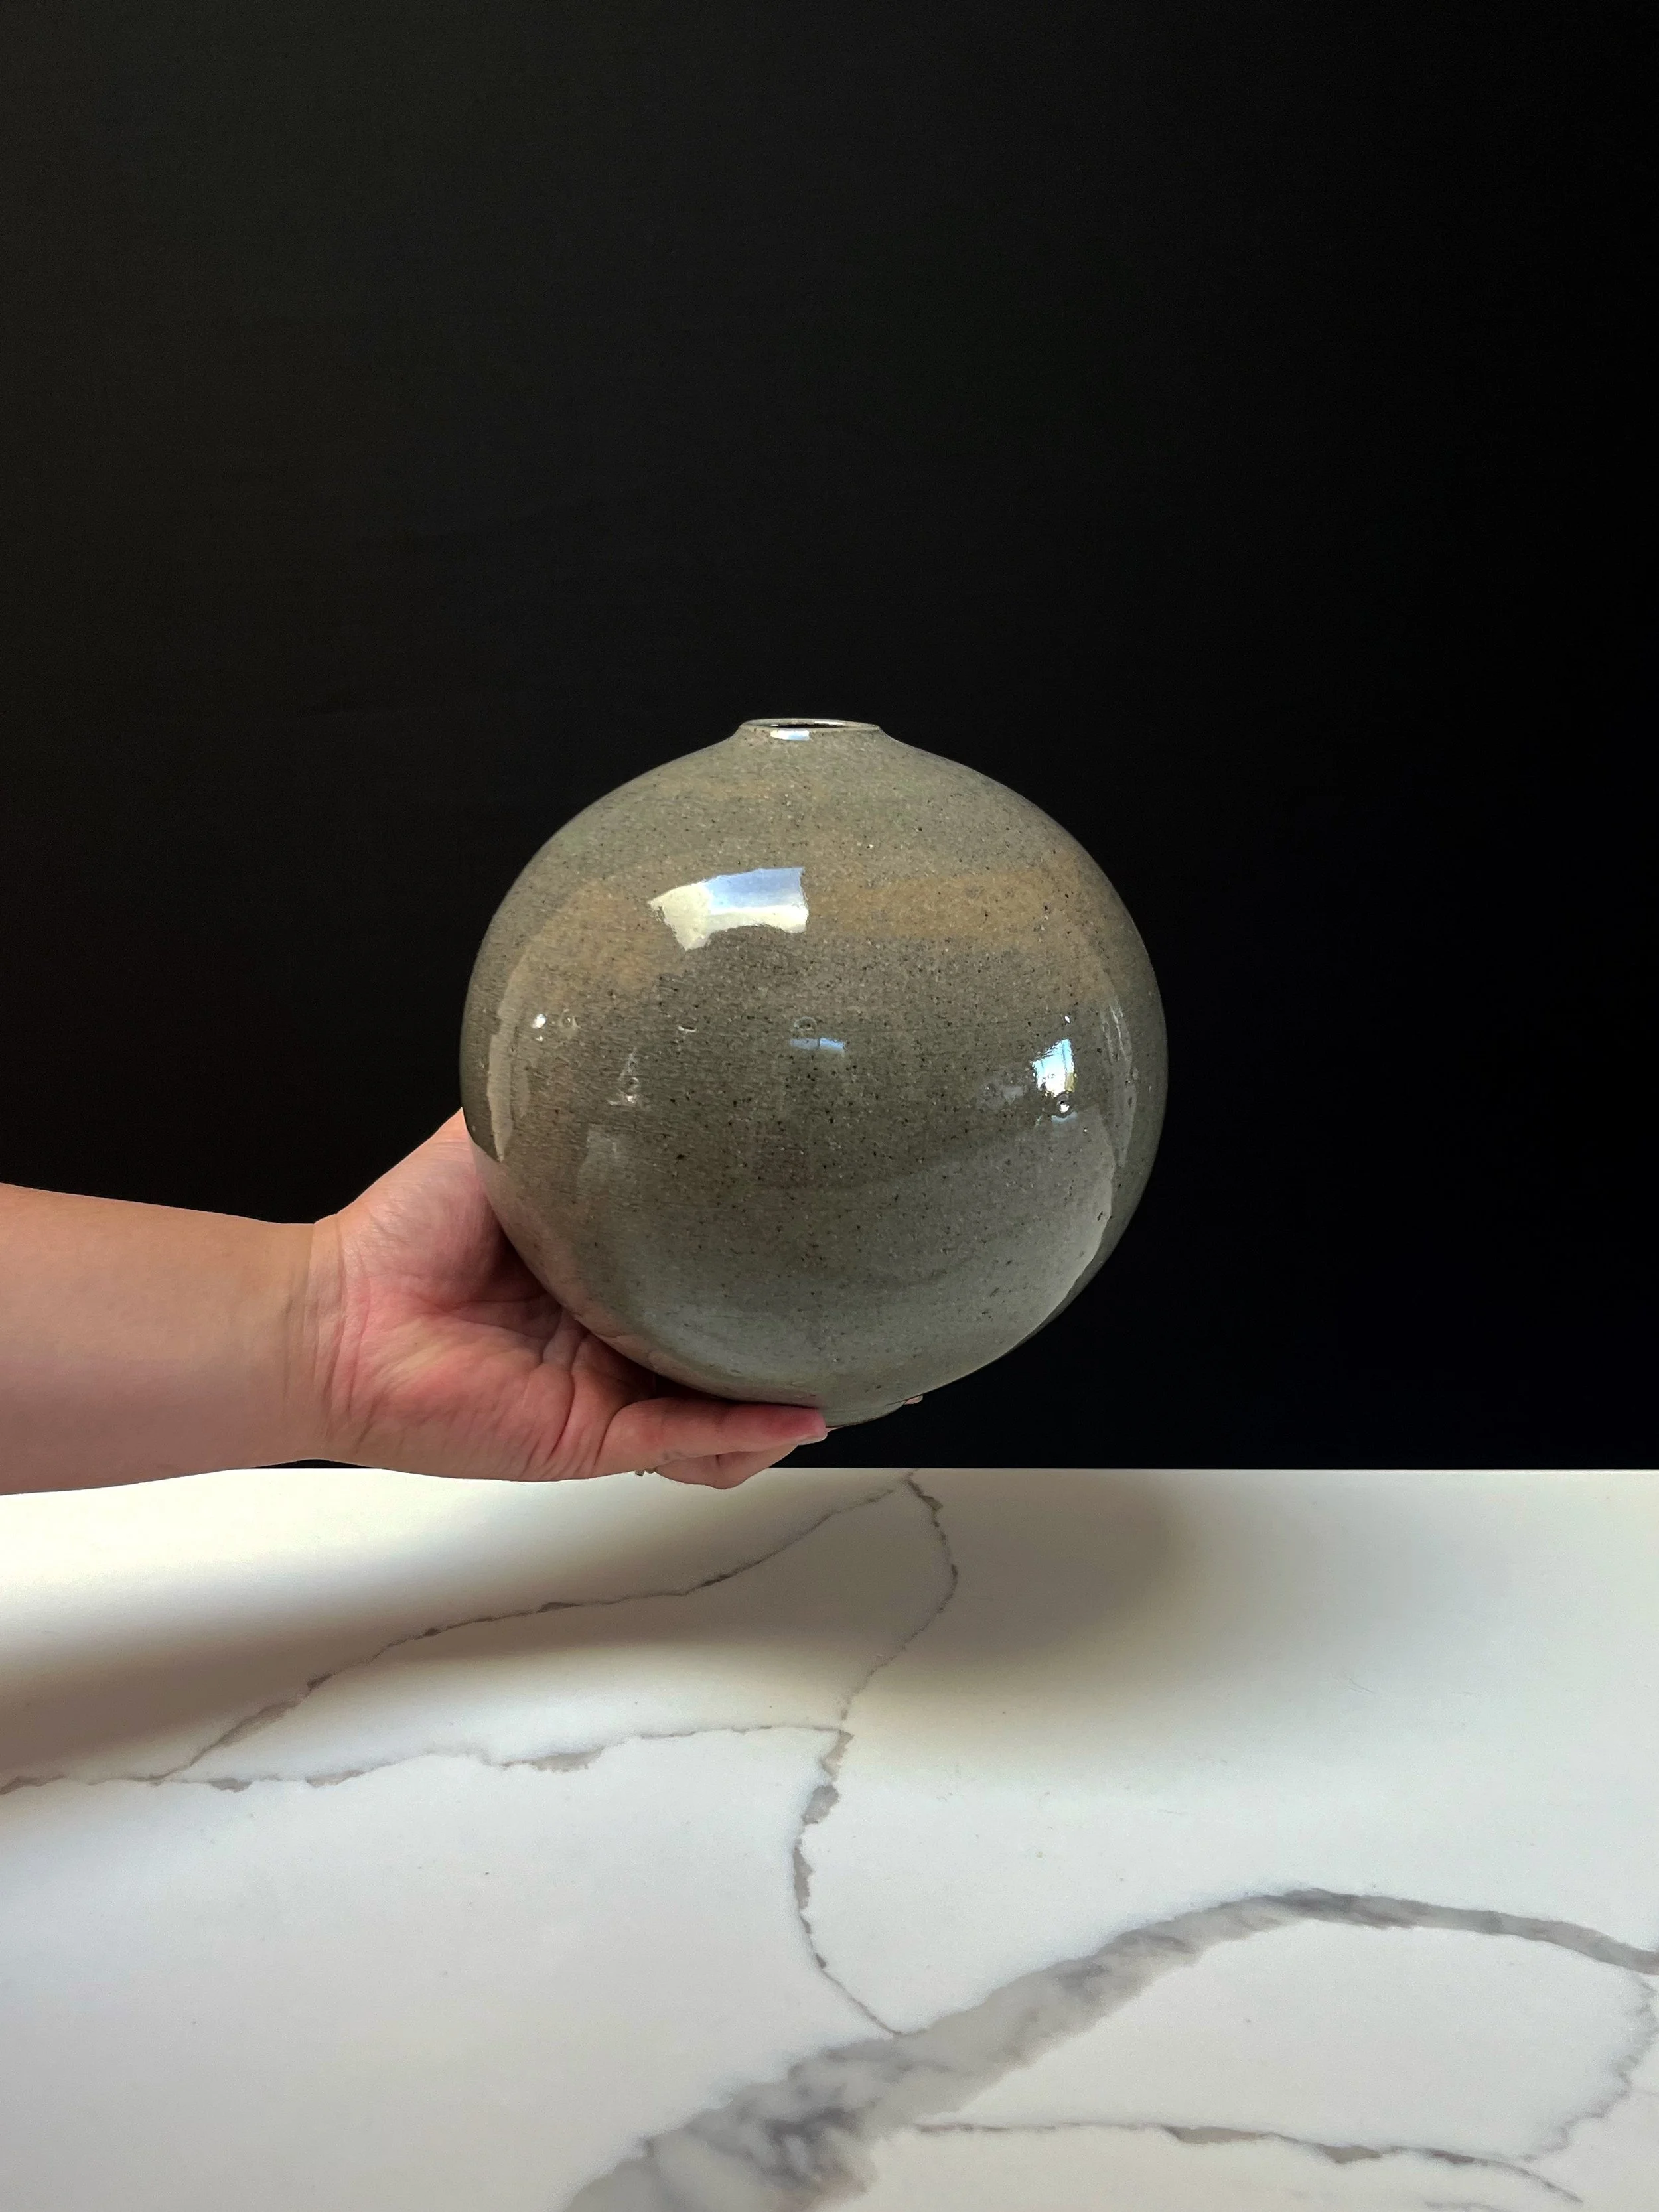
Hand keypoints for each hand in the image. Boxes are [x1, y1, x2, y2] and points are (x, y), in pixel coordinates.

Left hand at [298, 1113, 827, 1489]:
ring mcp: (610, 1394)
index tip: (829, 1236)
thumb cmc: (407, 1228)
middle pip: (732, 1356)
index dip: (769, 1269)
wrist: (334, 1311)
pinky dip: (739, 1431)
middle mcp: (620, 1342)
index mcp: (612, 1277)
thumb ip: (572, 1102)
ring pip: (724, 1420)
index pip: (709, 1282)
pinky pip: (682, 1441)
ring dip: (783, 1404)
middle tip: (871, 1315)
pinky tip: (793, 1409)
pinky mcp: (589, 1437)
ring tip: (842, 1373)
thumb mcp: (512, 1140)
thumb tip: (635, 1033)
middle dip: (799, 1346)